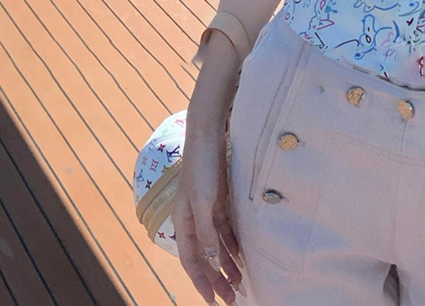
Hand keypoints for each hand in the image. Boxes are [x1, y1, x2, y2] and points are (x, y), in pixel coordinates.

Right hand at [171, 124, 246, 304]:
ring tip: (240, 283)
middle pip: (204, 257)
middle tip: (231, 299)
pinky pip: (225, 230)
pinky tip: (241, 256)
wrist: (208, 135)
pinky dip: (231, 244)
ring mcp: (206, 210)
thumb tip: (210, 261)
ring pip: (216, 245)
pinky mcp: (218, 200)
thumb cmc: (201, 166)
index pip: (191, 261)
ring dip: (226, 264)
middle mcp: (192, 219)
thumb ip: (205, 232)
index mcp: (183, 221)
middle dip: (216, 279)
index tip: (213, 301)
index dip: (201, 282)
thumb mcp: (203, 201)